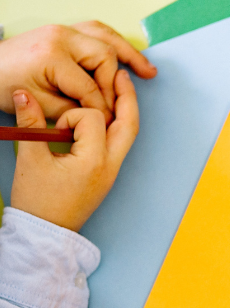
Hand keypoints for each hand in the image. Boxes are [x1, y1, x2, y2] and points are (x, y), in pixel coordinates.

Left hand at [0, 23, 155, 123]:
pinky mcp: (63, 31)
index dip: (102, 106)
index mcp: (52, 54)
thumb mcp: (39, 104)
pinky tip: (127, 54)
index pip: (91, 85)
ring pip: (106, 36)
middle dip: (116, 81)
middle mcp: (60, 36)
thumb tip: (102, 112)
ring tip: (148, 70)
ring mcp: (62, 30)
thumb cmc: (5, 85)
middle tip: (126, 100)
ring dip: (129, 52)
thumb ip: (74, 108)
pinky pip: (96, 31)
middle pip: (105, 55)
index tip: (108, 121)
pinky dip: (115, 42)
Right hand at [10, 72, 138, 231]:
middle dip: (126, 98)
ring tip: (117, 88)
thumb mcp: (30, 160)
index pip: (93, 119)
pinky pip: (119, 144)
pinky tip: (106, 115)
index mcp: (94, 160)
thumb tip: (22, 93)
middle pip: (128, 124)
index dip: (72, 114)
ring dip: (123, 111)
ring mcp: (112, 171)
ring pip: (127, 134)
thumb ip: (30, 124)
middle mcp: (110, 165)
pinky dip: (115, 126)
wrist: (48, 234)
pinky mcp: (108, 174)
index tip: (55, 127)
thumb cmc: (39, 202)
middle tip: (120, 73)